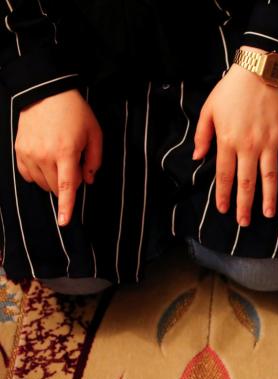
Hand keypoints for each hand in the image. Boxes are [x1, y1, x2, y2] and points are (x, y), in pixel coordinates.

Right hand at [14, 89, 101, 225]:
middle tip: (73, 165)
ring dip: (53, 180)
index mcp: (65, 152)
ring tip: (60, 160)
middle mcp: (44, 155)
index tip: (64, 222)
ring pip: (42, 183)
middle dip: (68, 184)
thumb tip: (87, 181)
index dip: (66, 207)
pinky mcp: (19, 150)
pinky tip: (45, 163)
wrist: (46, 93)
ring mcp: (28, 153)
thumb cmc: (75, 113)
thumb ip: (94, 161)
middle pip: (55, 187)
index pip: (66, 187)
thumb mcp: (95, 134)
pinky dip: (38, 175)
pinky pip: (27, 175)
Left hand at [193, 48, 277, 225]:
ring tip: (269, 214)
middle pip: (246, 182)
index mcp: (227, 140)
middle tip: (244, 222)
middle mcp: (248, 146)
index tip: (222, 209)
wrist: (260, 70)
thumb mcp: (209, 108)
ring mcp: (269, 142)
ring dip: (269, 197)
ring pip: (269, 176)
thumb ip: (203, 135)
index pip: (224, 175)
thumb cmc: (232, 88)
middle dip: (244, 204)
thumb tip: (198, 157)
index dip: (223, 194)